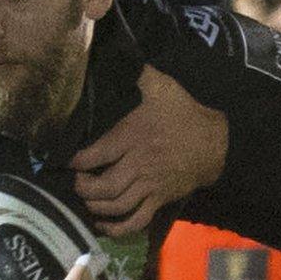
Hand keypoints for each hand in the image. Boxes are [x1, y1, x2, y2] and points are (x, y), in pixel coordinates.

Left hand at [72, 66, 227, 235]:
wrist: (214, 142)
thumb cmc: (182, 113)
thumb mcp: (160, 85)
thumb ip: (135, 72)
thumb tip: (114, 52)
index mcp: (134, 136)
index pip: (96, 154)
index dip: (76, 161)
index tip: (66, 160)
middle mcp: (140, 164)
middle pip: (104, 186)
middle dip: (83, 188)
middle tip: (75, 182)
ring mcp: (150, 185)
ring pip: (117, 205)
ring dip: (96, 206)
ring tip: (85, 199)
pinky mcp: (159, 199)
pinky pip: (137, 221)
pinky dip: (117, 228)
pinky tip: (103, 225)